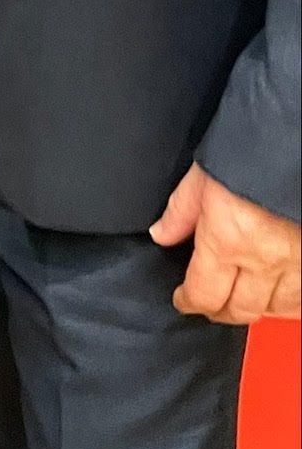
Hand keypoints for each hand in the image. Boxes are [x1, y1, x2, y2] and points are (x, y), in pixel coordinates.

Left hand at [151, 164, 301, 322]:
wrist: (292, 138)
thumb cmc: (249, 150)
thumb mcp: (203, 174)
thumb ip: (181, 210)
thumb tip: (161, 234)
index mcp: (227, 239)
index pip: (204, 293)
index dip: (189, 301)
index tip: (183, 299)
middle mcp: (263, 260)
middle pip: (239, 310)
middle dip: (219, 310)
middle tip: (208, 302)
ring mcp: (294, 263)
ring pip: (273, 309)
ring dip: (254, 307)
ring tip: (239, 297)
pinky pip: (300, 298)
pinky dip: (286, 302)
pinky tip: (275, 295)